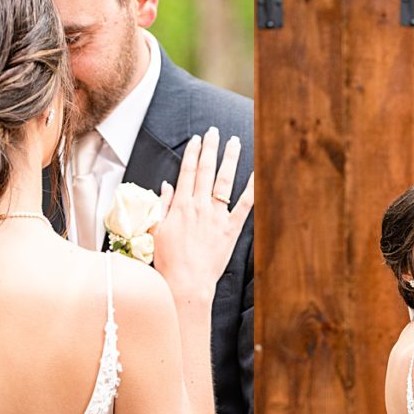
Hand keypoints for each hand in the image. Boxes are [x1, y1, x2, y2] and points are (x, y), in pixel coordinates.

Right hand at [153, 127, 253, 302]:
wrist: (186, 283)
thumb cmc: (169, 261)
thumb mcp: (156, 231)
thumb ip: (162, 206)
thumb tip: (166, 185)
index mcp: (180, 206)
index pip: (186, 172)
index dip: (192, 153)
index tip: (196, 139)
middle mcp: (199, 206)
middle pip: (205, 170)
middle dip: (210, 148)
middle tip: (214, 131)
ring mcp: (216, 216)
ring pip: (224, 181)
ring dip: (229, 159)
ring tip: (233, 142)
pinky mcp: (231, 229)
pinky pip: (244, 205)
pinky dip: (252, 188)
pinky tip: (257, 174)